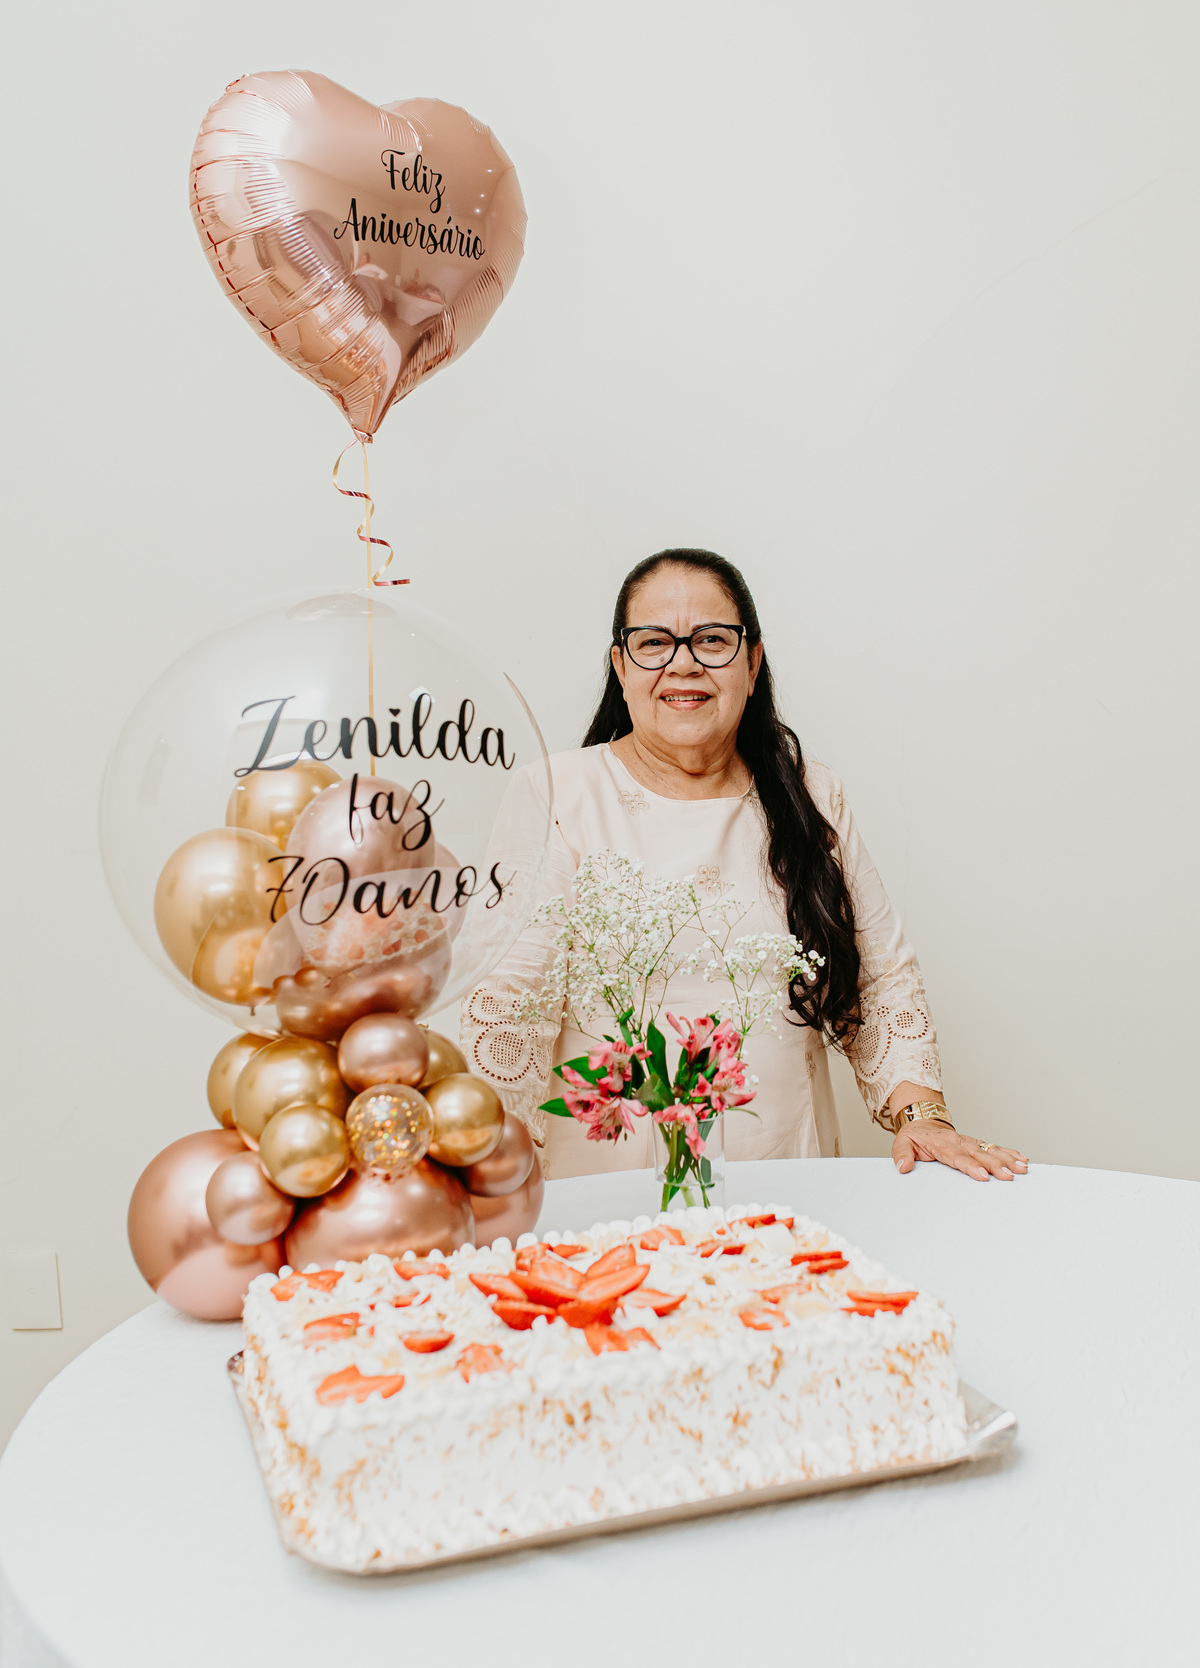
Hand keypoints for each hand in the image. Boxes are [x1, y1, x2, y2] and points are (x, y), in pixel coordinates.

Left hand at [892, 1119, 1028, 1180]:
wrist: (923, 1120)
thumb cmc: (914, 1136)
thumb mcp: (901, 1143)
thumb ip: (901, 1155)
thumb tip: (903, 1167)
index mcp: (941, 1143)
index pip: (957, 1156)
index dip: (970, 1165)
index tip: (982, 1175)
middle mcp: (959, 1141)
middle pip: (979, 1154)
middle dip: (995, 1165)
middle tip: (1009, 1176)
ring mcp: (969, 1141)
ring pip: (990, 1150)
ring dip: (1007, 1159)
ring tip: (1022, 1168)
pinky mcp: (976, 1143)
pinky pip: (994, 1147)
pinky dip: (1009, 1152)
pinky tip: (1023, 1159)